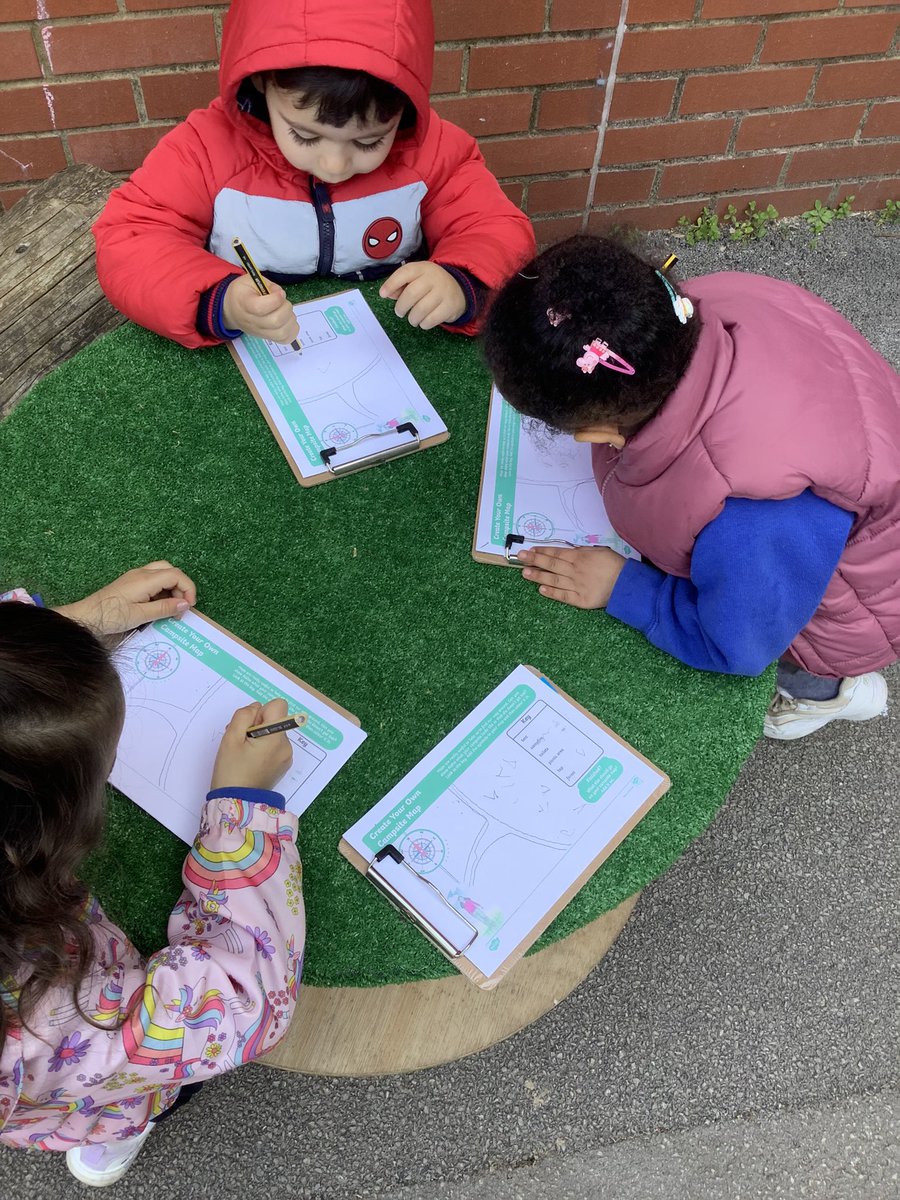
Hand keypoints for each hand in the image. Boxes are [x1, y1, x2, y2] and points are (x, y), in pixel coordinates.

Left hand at [55, 561, 196, 635]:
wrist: (86, 616)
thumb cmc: (111, 616)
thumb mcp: (141, 616)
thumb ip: (165, 608)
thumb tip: (186, 604)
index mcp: (146, 579)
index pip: (176, 575)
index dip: (188, 589)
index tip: (188, 607)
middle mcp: (142, 573)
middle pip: (171, 570)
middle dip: (181, 586)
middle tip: (180, 606)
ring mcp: (135, 577)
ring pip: (162, 573)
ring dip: (171, 588)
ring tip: (170, 607)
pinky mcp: (130, 583)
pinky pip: (153, 580)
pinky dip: (161, 590)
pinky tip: (157, 605)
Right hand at [210, 699, 292, 792]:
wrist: (236, 802)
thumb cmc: (231, 770)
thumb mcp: (231, 737)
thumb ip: (244, 715)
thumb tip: (257, 707)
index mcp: (276, 738)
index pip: (279, 705)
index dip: (261, 712)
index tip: (249, 727)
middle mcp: (286, 745)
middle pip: (274, 720)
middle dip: (257, 725)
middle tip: (240, 741)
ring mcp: (286, 756)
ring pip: (273, 732)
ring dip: (259, 736)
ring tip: (243, 752)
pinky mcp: (282, 764)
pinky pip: (274, 745)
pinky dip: (263, 747)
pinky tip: (250, 759)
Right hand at [222, 274, 299, 342]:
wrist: (232, 310)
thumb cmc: (243, 293)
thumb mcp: (250, 280)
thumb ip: (267, 284)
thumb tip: (280, 294)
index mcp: (244, 304)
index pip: (260, 308)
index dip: (275, 300)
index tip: (279, 293)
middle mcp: (252, 322)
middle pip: (275, 322)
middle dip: (285, 308)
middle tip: (283, 301)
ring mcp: (260, 332)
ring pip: (282, 333)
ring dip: (290, 319)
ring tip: (286, 311)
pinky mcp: (268, 337)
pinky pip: (285, 339)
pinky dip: (292, 330)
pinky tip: (288, 320)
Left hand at [379, 262, 465, 328]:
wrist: (460, 290)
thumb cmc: (430, 286)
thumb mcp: (416, 280)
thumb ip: (400, 286)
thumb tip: (387, 294)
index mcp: (423, 268)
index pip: (405, 272)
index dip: (391, 284)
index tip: (382, 294)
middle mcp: (434, 278)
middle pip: (412, 293)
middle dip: (401, 307)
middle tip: (399, 312)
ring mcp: (443, 292)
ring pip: (421, 309)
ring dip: (412, 318)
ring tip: (412, 319)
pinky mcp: (450, 306)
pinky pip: (431, 319)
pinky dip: (424, 324)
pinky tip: (423, 322)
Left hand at [519, 546, 626, 609]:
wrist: (627, 585)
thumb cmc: (613, 565)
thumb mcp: (599, 551)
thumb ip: (582, 551)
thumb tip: (568, 551)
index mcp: (580, 557)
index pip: (557, 553)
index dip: (542, 551)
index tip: (530, 550)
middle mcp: (575, 570)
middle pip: (552, 564)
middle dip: (535, 560)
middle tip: (520, 557)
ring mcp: (577, 586)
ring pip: (554, 580)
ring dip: (538, 576)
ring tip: (525, 573)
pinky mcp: (580, 600)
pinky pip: (563, 596)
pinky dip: (552, 593)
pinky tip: (541, 590)